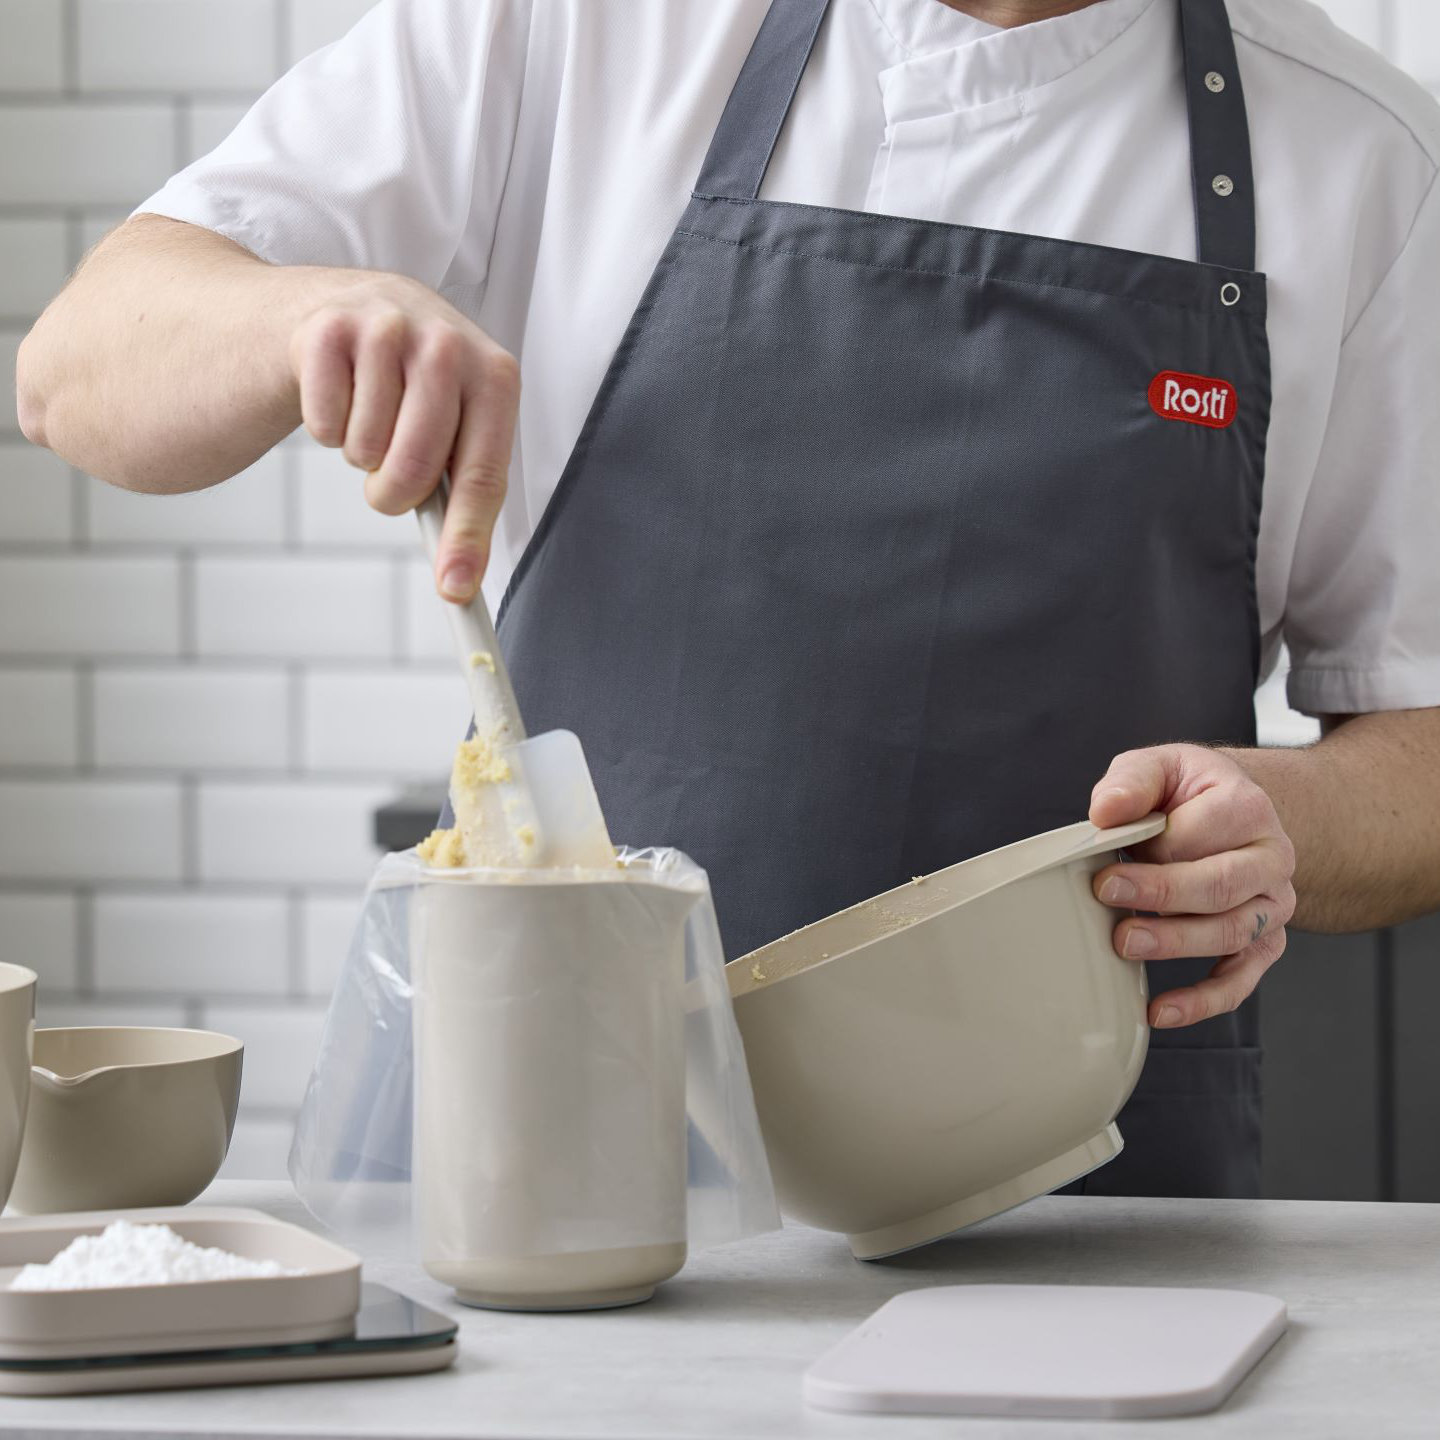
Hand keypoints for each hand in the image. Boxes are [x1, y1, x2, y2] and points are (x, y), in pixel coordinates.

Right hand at [289, 274, 519, 601]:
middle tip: (388, 481)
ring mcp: (385, 328)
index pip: (483, 473)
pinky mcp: (327, 327)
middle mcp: (446, 342)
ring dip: (359, 455)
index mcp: (493, 374)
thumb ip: (466, 490)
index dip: (467, 538)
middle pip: (418, 467)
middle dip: (394, 495)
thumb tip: (460, 579)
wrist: (339, 310)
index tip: (455, 588)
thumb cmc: (407, 386)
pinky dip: (325, 427)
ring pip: (366, 448)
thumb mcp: (454, 421)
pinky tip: (338, 393)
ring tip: (367, 417)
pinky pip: (323, 424)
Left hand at [1088, 745, 1295, 1029]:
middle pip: (1220, 886)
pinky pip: (1241, 979)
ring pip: (1232, 933)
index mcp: (1248, 807)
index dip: (1154, 848)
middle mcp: (1271, 858)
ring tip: (1126, 943)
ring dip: (1176, 944)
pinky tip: (1160, 1010)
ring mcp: (1271, 905)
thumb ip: (1133, 781)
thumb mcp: (1161, 767)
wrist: (1235, 814)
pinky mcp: (1263, 943)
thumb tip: (1106, 811)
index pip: (1201, 833)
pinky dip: (1203, 1001)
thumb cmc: (1192, 793)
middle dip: (1161, 896)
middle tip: (1109, 897)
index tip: (1107, 865)